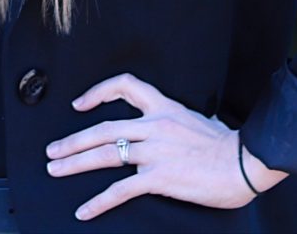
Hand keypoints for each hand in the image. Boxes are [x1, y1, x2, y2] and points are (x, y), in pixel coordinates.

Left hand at [45, 72, 287, 220]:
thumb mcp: (199, 120)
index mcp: (164, 107)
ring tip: (55, 170)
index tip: (80, 104)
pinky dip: (98, 201)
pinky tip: (84, 210)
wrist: (244, 160)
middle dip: (72, 140)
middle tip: (52, 151)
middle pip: (102, 127)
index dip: (98, 93)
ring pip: (105, 153)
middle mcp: (154, 125)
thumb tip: (175, 127)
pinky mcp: (158, 177)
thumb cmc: (228, 144)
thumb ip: (178, 122)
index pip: (125, 86)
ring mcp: (154, 151)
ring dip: (75, 163)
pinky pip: (120, 190)